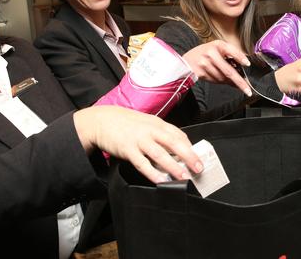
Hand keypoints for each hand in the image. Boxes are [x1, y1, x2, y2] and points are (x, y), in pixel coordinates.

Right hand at [73, 106, 202, 183]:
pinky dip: (152, 173)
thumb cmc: (126, 123)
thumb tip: (177, 147)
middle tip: (199, 168)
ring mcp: (139, 140)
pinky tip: (161, 180)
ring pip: (160, 154)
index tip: (198, 158)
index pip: (179, 135)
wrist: (102, 120)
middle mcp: (151, 130)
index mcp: (158, 124)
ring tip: (183, 177)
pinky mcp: (128, 150)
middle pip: (174, 143)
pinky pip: (142, 163)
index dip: (190, 147)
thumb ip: (160, 133)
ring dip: (173, 167)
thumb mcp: (147, 123)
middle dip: (189, 156)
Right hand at [182, 40, 251, 95]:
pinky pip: (215, 81)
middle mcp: (211, 53)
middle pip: (228, 71)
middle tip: (248, 90)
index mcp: (218, 45)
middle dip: (240, 82)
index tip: (247, 64)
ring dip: (228, 82)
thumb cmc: (205, 53)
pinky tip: (219, 78)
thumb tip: (242, 70)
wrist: (187, 59)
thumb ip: (230, 55)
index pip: (231, 51)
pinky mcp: (200, 72)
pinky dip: (220, 82)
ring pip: (222, 78)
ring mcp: (205, 63)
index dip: (240, 58)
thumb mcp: (217, 48)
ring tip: (229, 80)